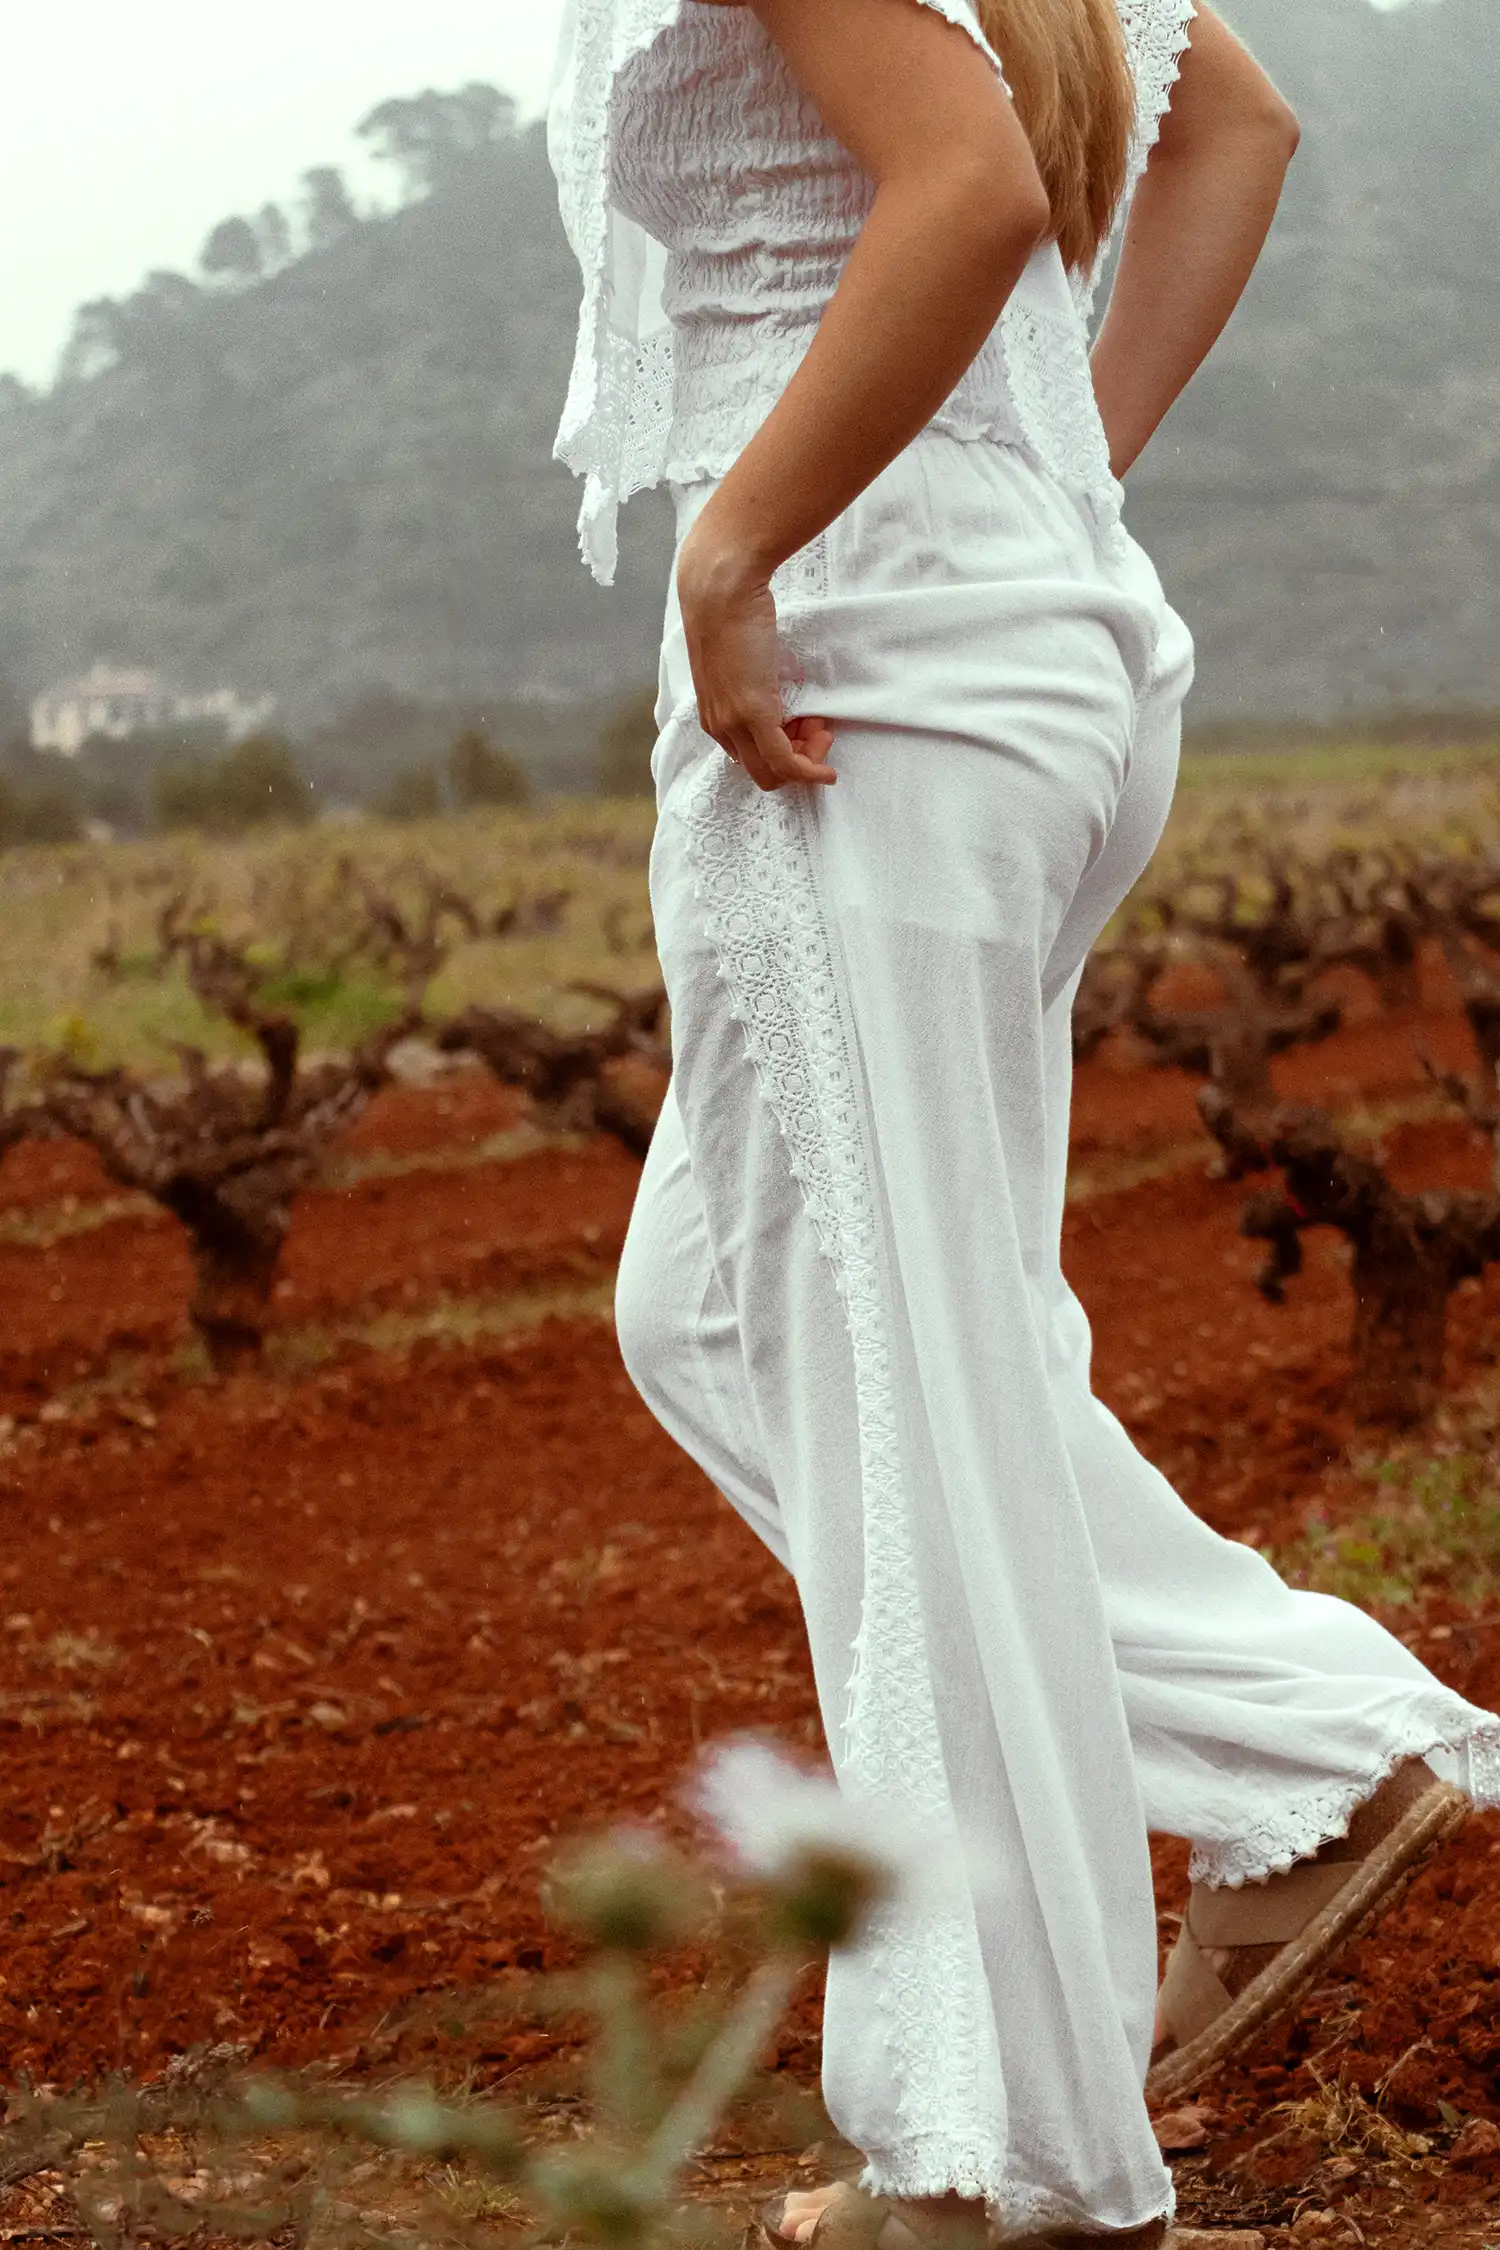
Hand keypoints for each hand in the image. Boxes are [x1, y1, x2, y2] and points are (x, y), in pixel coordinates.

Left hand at [676, 517, 835, 792]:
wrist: (720, 587)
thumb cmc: (730, 611)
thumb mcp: (739, 659)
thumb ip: (752, 684)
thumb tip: (774, 691)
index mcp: (713, 715)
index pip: (751, 760)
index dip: (784, 749)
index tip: (806, 720)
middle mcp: (720, 726)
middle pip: (764, 773)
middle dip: (798, 761)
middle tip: (819, 728)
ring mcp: (735, 723)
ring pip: (775, 772)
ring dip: (807, 759)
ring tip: (821, 725)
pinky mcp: (754, 713)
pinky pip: (786, 762)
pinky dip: (810, 772)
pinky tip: (828, 772)